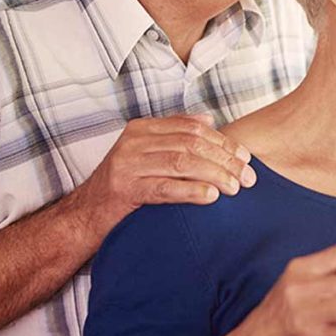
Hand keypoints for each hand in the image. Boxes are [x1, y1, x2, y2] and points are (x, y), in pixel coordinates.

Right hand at [69, 114, 255, 240]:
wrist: (86, 215)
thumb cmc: (124, 186)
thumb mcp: (147, 154)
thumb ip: (174, 135)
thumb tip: (208, 119)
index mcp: (143, 128)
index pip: (193, 129)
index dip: (224, 143)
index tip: (246, 159)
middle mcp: (134, 141)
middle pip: (191, 144)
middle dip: (225, 160)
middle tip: (249, 178)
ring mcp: (127, 163)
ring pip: (181, 163)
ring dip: (214, 175)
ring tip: (235, 188)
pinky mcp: (124, 188)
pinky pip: (164, 187)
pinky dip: (191, 191)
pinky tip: (211, 197)